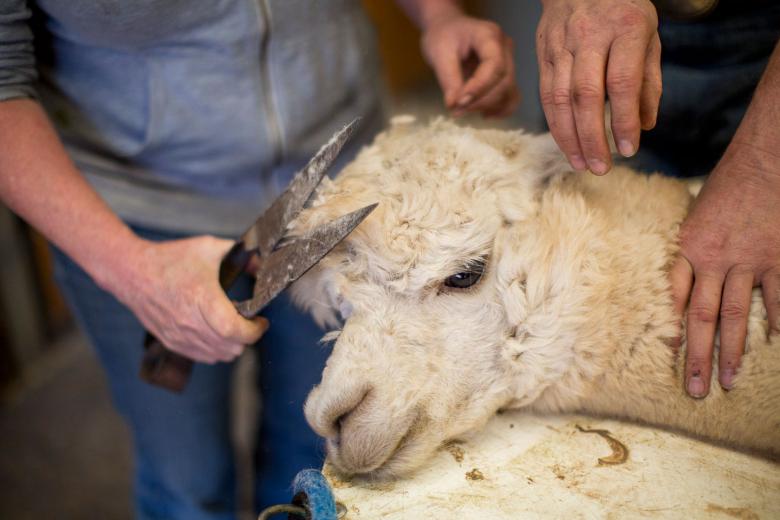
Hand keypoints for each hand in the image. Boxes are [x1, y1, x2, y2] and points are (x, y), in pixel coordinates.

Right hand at [113, 236, 268, 363]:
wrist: (131, 272)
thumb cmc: (169, 259)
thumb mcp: (208, 247)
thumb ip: (239, 253)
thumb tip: (261, 264)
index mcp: (202, 299)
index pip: (234, 330)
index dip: (254, 331)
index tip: (261, 321)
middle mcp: (190, 323)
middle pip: (231, 347)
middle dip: (247, 336)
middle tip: (248, 321)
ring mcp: (180, 336)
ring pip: (219, 355)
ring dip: (232, 344)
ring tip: (232, 325)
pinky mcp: (172, 342)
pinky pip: (203, 357)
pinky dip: (216, 350)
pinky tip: (215, 332)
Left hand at [421, 12, 518, 117]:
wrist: (447, 30)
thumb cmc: (442, 37)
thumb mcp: (439, 54)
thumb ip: (448, 79)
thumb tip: (455, 106)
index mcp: (490, 36)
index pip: (495, 64)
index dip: (480, 87)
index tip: (459, 102)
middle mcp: (505, 48)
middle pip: (504, 81)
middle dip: (481, 101)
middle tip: (456, 110)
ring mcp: (509, 62)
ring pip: (509, 92)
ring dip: (488, 107)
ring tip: (464, 111)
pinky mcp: (506, 76)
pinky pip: (511, 97)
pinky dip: (500, 110)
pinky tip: (483, 115)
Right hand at [536, 0, 660, 173]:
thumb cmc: (622, 12)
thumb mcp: (649, 36)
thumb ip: (648, 81)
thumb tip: (645, 125)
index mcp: (625, 29)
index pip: (622, 82)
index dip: (623, 120)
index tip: (628, 150)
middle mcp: (589, 36)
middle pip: (585, 95)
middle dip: (592, 137)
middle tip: (602, 168)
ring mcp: (562, 45)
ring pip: (559, 98)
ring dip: (569, 137)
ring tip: (581, 163)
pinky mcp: (543, 54)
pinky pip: (545, 95)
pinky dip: (555, 124)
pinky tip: (566, 144)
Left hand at [670, 143, 779, 396]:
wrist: (766, 159)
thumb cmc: (729, 184)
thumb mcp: (698, 215)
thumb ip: (694, 249)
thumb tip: (688, 278)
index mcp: (689, 249)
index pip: (677, 298)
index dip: (674, 329)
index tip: (671, 357)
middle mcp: (714, 261)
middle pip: (703, 319)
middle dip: (698, 357)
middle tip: (696, 390)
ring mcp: (748, 262)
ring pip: (737, 317)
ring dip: (733, 352)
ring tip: (729, 381)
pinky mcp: (778, 258)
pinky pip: (777, 297)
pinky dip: (777, 320)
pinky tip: (775, 343)